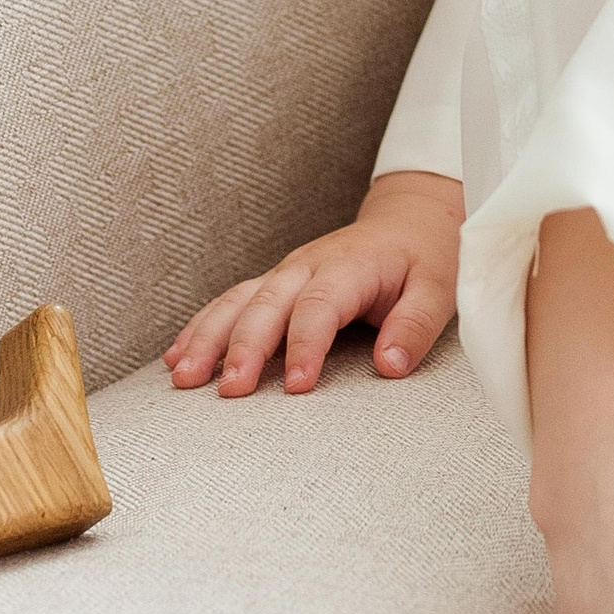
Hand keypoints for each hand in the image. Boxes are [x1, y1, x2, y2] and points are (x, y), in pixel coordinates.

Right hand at [165, 169, 464, 397]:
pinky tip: (175, 356)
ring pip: (236, 302)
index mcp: (348, 267)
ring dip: (207, 339)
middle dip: (243, 348)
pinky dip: (200, 327)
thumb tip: (390, 366)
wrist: (408, 221)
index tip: (296, 386)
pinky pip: (229, 302)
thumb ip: (414, 326)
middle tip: (229, 391)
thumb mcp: (437, 289)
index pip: (319, 307)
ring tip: (182, 377)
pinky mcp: (273, 282)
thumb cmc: (423, 258)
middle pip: (266, 305)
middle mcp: (307, 266)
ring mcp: (285, 273)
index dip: (305, 346)